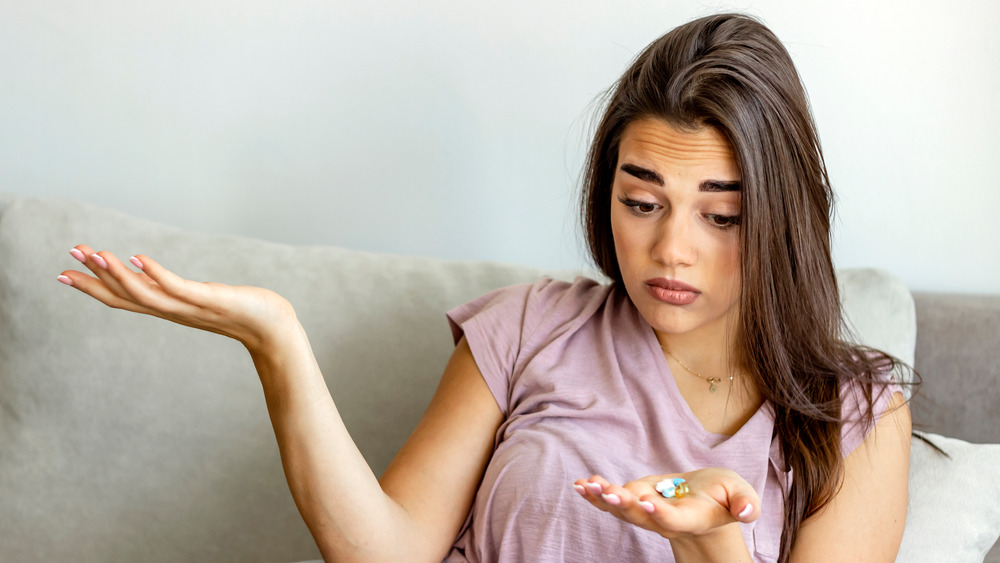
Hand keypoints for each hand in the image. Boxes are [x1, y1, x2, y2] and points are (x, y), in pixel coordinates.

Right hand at [58, 245, 296, 350]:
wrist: (272, 329)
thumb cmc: (242, 312)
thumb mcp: (201, 299)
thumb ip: (179, 292)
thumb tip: (159, 278)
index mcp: (169, 308)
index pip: (123, 299)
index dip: (92, 287)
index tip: (62, 273)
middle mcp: (173, 310)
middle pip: (125, 297)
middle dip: (94, 280)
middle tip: (65, 261)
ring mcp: (189, 306)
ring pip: (145, 293)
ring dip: (117, 274)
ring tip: (94, 254)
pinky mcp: (208, 299)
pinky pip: (177, 287)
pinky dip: (155, 273)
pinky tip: (137, 258)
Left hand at [572, 468, 759, 538]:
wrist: (706, 503)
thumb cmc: (724, 495)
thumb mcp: (740, 495)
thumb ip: (745, 503)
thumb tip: (747, 511)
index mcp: (692, 519)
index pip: (674, 519)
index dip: (660, 511)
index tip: (646, 499)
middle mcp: (665, 521)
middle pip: (642, 516)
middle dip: (624, 503)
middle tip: (608, 491)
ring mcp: (647, 514)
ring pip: (623, 510)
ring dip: (604, 498)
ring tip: (587, 485)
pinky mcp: (636, 503)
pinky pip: (612, 502)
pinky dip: (595, 495)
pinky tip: (580, 485)